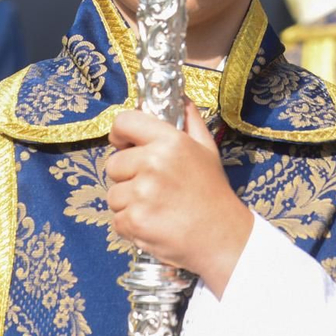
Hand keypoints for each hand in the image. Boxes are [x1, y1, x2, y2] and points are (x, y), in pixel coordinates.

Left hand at [109, 101, 254, 296]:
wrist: (222, 238)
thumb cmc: (213, 192)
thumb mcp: (207, 149)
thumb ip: (190, 120)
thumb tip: (179, 96)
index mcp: (170, 141)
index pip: (124, 122)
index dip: (119, 134)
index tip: (124, 145)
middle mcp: (153, 163)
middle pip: (113, 164)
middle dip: (127, 176)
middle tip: (152, 187)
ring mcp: (142, 194)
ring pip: (113, 194)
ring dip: (128, 203)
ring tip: (156, 208)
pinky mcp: (134, 221)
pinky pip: (117, 219)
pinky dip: (131, 225)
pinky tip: (154, 224)